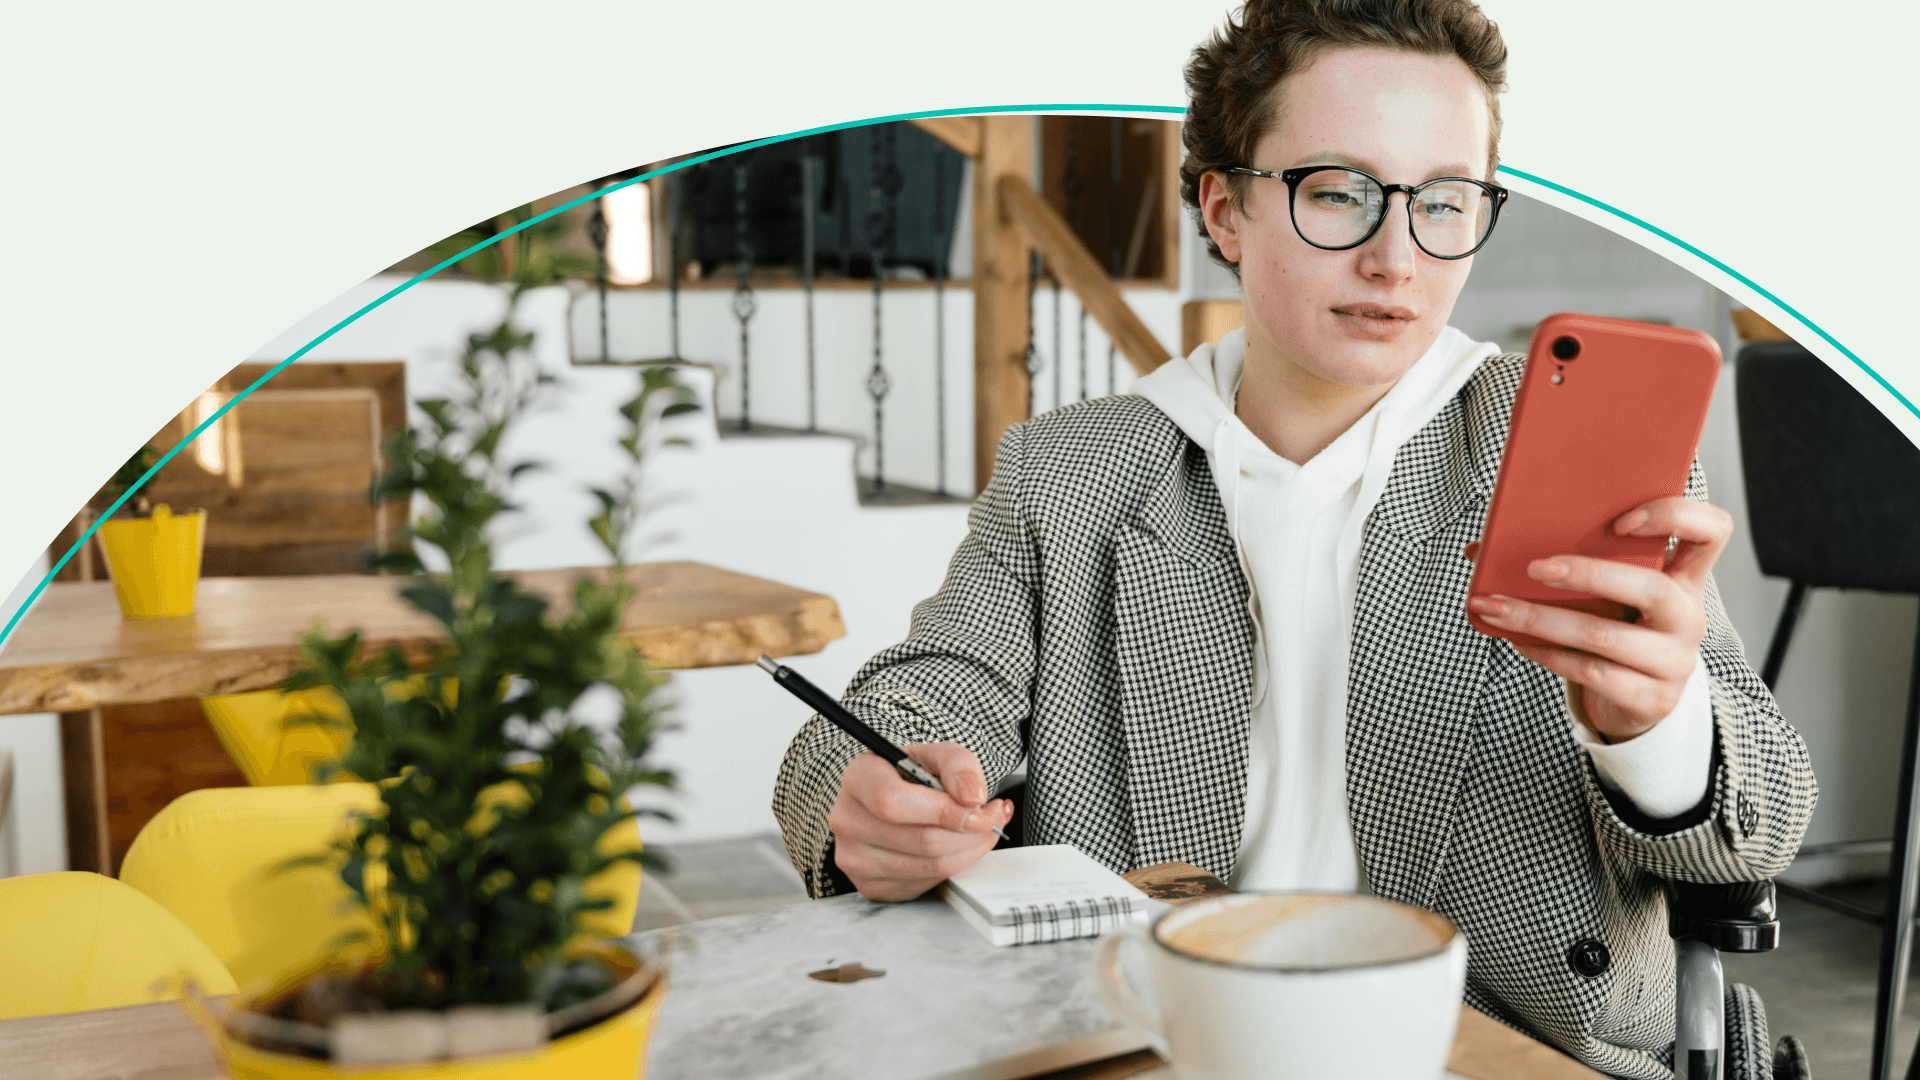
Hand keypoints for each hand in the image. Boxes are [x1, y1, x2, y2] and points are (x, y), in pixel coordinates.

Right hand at [829, 742, 1013, 900]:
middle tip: (992, 817)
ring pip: (930, 866)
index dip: (944, 810)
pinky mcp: (870, 885)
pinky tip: (958, 846)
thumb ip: (958, 765)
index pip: (894, 802)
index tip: (980, 807)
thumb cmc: (911, 777)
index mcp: (858, 778)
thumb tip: (972, 796)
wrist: (889, 802)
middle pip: (922, 840)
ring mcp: (854, 858)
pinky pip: (926, 882)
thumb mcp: (936, 755)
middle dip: (971, 832)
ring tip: (982, 829)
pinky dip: (953, 866)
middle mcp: (847, 819)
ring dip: (970, 850)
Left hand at [1465, 496, 1732, 742]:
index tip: (1620, 520)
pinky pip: (1592, 672)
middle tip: (1534, 567)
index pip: (1711, 531)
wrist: (1633, 700)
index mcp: (1684, 577)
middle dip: (1587, 574)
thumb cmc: (1613, 628)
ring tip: (1494, 607)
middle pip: (1652, 588)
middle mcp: (1688, 617)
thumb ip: (1564, 562)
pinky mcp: (1651, 699)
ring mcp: (1675, 661)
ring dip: (1541, 619)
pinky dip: (1548, 654)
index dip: (1674, 516)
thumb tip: (1478, 549)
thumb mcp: (1603, 594)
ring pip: (1606, 636)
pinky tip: (1518, 641)